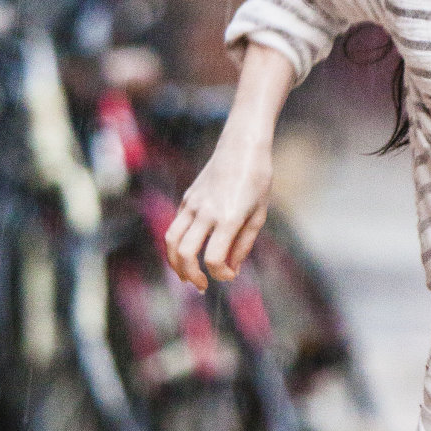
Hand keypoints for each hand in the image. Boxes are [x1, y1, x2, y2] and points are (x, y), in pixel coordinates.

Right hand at [163, 132, 272, 288]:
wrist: (242, 145)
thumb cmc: (257, 179)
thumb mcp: (259, 214)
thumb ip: (243, 244)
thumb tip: (230, 270)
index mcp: (229, 217)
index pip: (214, 259)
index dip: (220, 274)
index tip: (230, 276)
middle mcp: (207, 212)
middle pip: (185, 253)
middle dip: (190, 275)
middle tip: (201, 285)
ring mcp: (193, 203)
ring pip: (171, 240)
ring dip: (175, 263)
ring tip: (186, 275)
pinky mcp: (187, 197)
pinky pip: (176, 226)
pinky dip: (179, 243)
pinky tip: (191, 250)